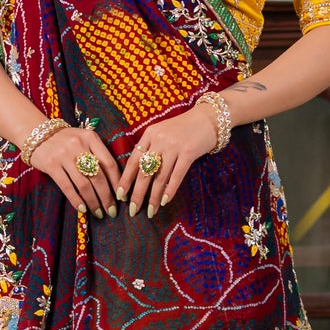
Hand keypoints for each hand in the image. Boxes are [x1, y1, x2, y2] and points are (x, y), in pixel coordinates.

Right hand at [27, 122, 123, 216]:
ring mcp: (64, 155)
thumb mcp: (83, 140)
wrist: (35, 133)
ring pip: (84, 184)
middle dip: (107, 197)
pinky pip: (67, 187)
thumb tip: (113, 183)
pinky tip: (83, 209)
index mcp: (91, 138)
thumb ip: (97, 154)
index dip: (117, 182)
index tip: (122, 197)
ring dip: (93, 202)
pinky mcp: (51, 165)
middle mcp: (79, 145)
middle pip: (98, 176)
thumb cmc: (65, 140)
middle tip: (112, 211)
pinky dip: (76, 200)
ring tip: (99, 213)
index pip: (110, 163)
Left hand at [124, 98, 221, 218]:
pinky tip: (165, 201)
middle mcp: (159, 140)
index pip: (133, 161)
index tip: (120, 195)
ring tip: (150, 211)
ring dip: (154, 197)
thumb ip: (150, 147)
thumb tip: (138, 173)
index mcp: (149, 134)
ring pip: (160, 177)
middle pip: (144, 172)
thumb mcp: (162, 132)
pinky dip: (170, 190)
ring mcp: (174, 146)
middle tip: (133, 210)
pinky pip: (176, 176)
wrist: (208, 118)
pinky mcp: (189, 152)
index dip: (126, 180)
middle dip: (137, 194)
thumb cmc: (184, 128)